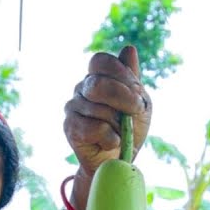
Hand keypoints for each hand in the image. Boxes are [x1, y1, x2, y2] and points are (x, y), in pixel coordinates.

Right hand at [63, 45, 150, 198]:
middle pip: (98, 84)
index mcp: (98, 76)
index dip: (121, 74)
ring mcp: (73, 107)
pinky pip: (95, 128)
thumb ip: (132, 79)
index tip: (137, 93)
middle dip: (123, 99)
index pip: (101, 61)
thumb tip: (129, 49)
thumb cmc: (129, 129)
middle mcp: (82, 88)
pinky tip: (109, 141)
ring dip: (118, 125)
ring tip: (119, 132)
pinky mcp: (70, 127)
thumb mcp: (139, 102)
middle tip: (134, 112)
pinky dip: (110, 138)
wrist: (119, 160)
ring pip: (100, 110)